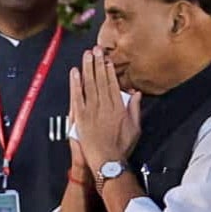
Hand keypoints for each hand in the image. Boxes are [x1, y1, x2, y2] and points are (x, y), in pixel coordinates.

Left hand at [66, 51, 136, 170]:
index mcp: (118, 107)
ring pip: (89, 85)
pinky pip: (77, 97)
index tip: (107, 59)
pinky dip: (75, 84)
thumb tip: (135, 93)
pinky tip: (75, 72)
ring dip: (87, 68)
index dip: (109, 70)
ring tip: (86, 55)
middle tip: (95, 49)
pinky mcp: (80, 117)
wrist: (106, 162)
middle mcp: (104, 106)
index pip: (112, 83)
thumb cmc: (121, 147)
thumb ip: (134, 109)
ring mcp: (91, 110)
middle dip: (98, 63)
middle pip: (100, 80)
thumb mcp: (135, 128)